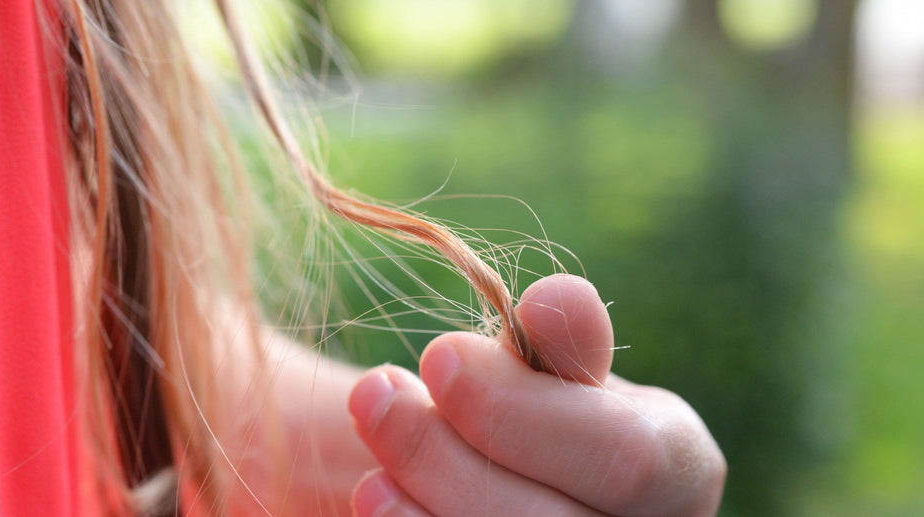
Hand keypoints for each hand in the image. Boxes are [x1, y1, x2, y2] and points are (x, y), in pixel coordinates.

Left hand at [347, 274, 725, 515]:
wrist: (505, 471)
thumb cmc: (536, 414)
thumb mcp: (555, 373)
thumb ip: (564, 346)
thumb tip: (559, 297)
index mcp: (679, 472)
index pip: (624, 459)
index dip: (523, 410)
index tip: (438, 355)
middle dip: (447, 452)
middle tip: (376, 393)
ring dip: (422, 494)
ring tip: (372, 436)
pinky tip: (379, 495)